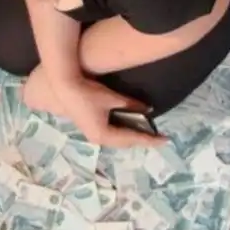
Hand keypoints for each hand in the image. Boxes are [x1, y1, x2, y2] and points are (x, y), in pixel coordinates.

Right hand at [22, 65, 166, 147]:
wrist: (64, 87)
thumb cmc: (89, 93)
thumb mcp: (113, 98)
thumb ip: (131, 105)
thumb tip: (148, 109)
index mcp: (104, 134)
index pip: (132, 139)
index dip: (150, 139)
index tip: (165, 140)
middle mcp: (98, 139)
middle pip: (125, 143)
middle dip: (141, 140)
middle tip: (157, 137)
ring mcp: (92, 134)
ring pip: (117, 139)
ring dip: (131, 136)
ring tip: (146, 133)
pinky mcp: (89, 127)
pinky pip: (111, 134)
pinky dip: (122, 131)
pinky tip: (129, 127)